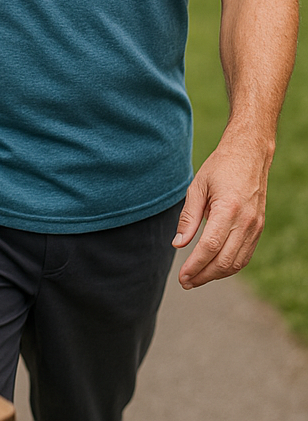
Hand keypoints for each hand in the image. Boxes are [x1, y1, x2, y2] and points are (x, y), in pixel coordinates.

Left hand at [173, 131, 271, 288]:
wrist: (249, 155)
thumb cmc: (219, 167)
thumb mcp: (197, 186)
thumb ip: (188, 217)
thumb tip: (178, 244)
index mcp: (229, 209)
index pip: (210, 247)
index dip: (195, 265)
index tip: (182, 276)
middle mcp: (246, 222)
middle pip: (224, 261)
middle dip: (203, 275)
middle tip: (185, 282)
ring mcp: (256, 227)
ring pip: (237, 263)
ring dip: (216, 275)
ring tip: (196, 278)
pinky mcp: (259, 229)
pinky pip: (245, 255)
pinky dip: (229, 266)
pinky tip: (213, 268)